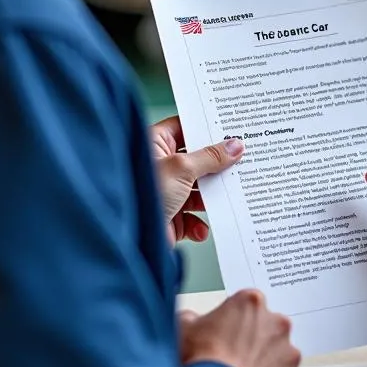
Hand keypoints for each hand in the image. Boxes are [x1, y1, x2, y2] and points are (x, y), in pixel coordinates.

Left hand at [152, 116, 243, 243]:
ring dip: (211, 197)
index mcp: (155, 145)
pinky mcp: (170, 217)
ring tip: (226, 197)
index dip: (206, 129)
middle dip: (216, 165)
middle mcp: (161, 167)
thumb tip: (234, 146)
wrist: (127, 238)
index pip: (184, 129)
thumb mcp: (181, 168)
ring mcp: (166, 192)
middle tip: (240, 160)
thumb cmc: (141, 194)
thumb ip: (210, 157)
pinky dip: (199, 224)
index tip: (230, 128)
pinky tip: (200, 228)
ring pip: (198, 190)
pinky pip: (192, 217)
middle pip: (196, 160)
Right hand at [178, 290, 301, 366]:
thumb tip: (191, 321)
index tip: (225, 337)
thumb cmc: (200, 364)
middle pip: (268, 331)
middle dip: (254, 344)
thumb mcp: (183, 330)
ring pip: (280, 360)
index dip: (233, 324)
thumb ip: (192, 319)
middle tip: (234, 362)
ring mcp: (289, 356)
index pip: (246, 307)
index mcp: (251, 304)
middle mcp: (277, 325)